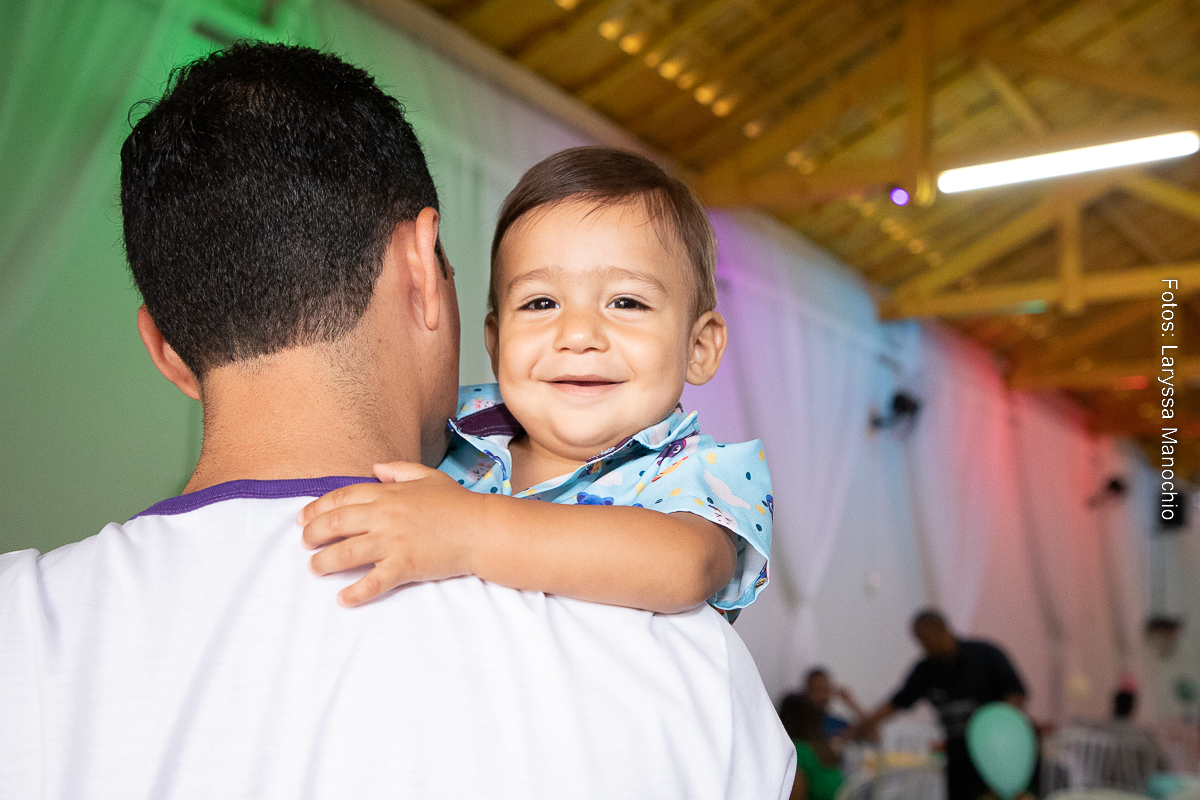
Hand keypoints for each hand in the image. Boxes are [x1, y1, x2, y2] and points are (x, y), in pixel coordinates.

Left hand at [297, 462, 484, 606]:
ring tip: (315, 568)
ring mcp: (394, 541)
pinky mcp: (405, 565)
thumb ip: (399, 469)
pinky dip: (355, 592)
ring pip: (346, 553)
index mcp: (388, 493)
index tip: (302, 519)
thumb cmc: (457, 503)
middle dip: (312, 535)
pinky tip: (343, 599)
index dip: (317, 508)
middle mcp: (386, 516)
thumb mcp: (428, 476)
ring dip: (324, 563)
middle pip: (335, 524)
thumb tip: (375, 468)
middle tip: (305, 544)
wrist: (482, 529)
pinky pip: (374, 582)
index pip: (342, 497)